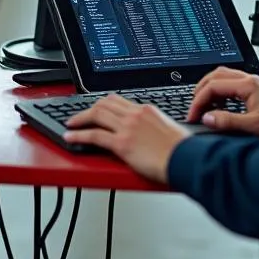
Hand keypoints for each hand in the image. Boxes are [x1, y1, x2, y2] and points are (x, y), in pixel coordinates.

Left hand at [64, 95, 190, 183]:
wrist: (187, 159)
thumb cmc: (183, 150)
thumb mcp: (169, 129)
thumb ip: (154, 126)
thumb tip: (149, 132)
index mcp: (146, 110)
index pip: (118, 100)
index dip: (103, 103)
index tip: (96, 107)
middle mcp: (135, 115)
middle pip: (103, 104)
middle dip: (88, 110)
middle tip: (78, 116)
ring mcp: (127, 128)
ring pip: (96, 116)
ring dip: (79, 120)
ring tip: (71, 125)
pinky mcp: (122, 143)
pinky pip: (94, 135)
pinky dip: (79, 135)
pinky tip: (71, 137)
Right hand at [186, 66, 258, 135]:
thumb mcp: (253, 126)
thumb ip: (228, 121)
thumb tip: (207, 118)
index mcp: (248, 84)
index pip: (213, 85)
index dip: (199, 100)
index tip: (193, 114)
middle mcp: (250, 79)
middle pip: (215, 74)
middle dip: (200, 90)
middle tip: (194, 108)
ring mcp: (252, 82)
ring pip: (222, 76)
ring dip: (209, 89)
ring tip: (202, 106)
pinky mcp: (253, 89)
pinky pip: (229, 83)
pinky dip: (218, 92)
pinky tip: (217, 105)